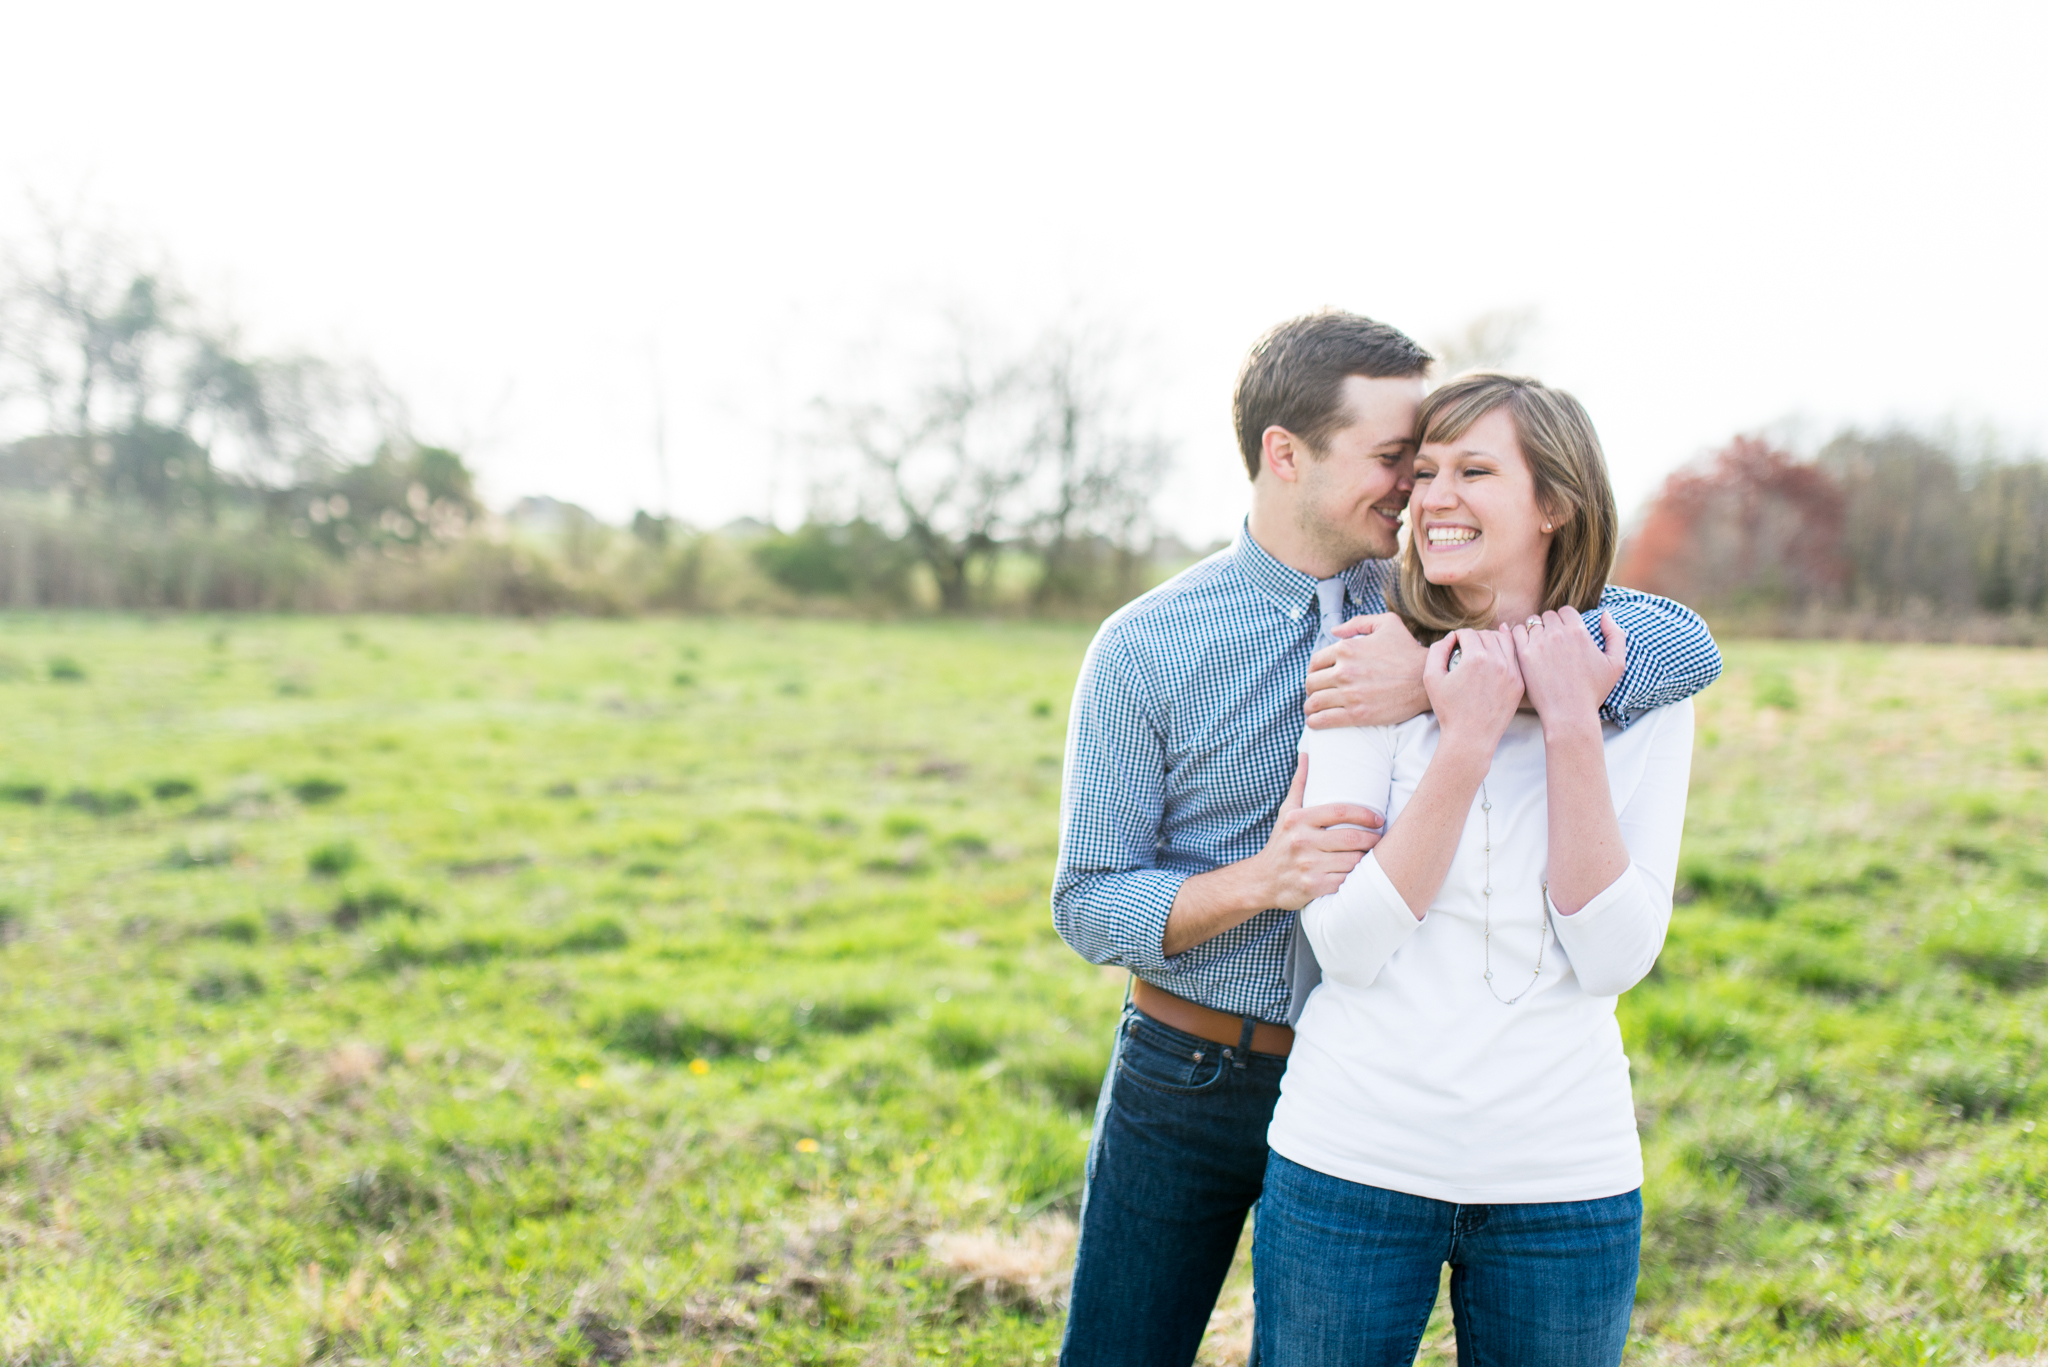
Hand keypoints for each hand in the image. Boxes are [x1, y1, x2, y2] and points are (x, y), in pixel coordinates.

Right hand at [1256, 756, 1385, 908]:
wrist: (1261, 881)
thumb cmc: (1280, 843)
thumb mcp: (1286, 812)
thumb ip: (1300, 784)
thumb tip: (1307, 754)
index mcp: (1298, 820)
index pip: (1340, 811)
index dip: (1365, 814)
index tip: (1378, 819)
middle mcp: (1301, 841)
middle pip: (1351, 838)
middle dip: (1372, 839)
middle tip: (1380, 839)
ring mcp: (1307, 866)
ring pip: (1352, 861)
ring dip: (1368, 859)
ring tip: (1375, 856)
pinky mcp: (1313, 887)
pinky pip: (1346, 881)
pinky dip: (1357, 879)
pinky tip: (1361, 875)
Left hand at [1304, 614, 1429, 728]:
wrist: (1427, 679)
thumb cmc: (1408, 650)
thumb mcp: (1387, 623)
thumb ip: (1357, 623)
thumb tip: (1334, 631)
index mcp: (1346, 648)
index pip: (1315, 662)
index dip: (1314, 671)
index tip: (1319, 677)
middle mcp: (1344, 671)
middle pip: (1311, 683)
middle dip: (1311, 689)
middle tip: (1317, 694)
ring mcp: (1349, 694)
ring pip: (1314, 702)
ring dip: (1309, 707)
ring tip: (1312, 710)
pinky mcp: (1357, 714)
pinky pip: (1324, 720)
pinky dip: (1314, 722)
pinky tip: (1314, 722)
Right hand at [1423, 626, 1523, 752]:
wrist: (1470, 737)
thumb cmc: (1448, 709)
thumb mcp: (1431, 678)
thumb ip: (1437, 650)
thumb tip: (1451, 637)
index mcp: (1476, 658)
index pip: (1468, 633)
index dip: (1458, 636)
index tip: (1454, 644)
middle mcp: (1497, 662)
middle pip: (1487, 634)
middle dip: (1475, 637)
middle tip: (1466, 647)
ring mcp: (1512, 673)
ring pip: (1505, 642)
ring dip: (1492, 641)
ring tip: (1482, 649)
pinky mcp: (1519, 683)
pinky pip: (1515, 659)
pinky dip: (1506, 654)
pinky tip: (1497, 657)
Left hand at [1511, 607, 1624, 733]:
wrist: (1570, 714)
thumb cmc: (1593, 692)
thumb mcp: (1616, 664)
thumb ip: (1616, 635)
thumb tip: (1604, 614)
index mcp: (1579, 632)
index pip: (1566, 611)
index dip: (1566, 621)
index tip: (1565, 634)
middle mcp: (1558, 634)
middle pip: (1548, 616)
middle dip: (1551, 625)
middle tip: (1552, 641)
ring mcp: (1539, 643)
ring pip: (1531, 623)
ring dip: (1535, 630)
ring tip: (1539, 645)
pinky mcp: (1524, 655)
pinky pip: (1516, 632)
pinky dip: (1519, 636)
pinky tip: (1526, 647)